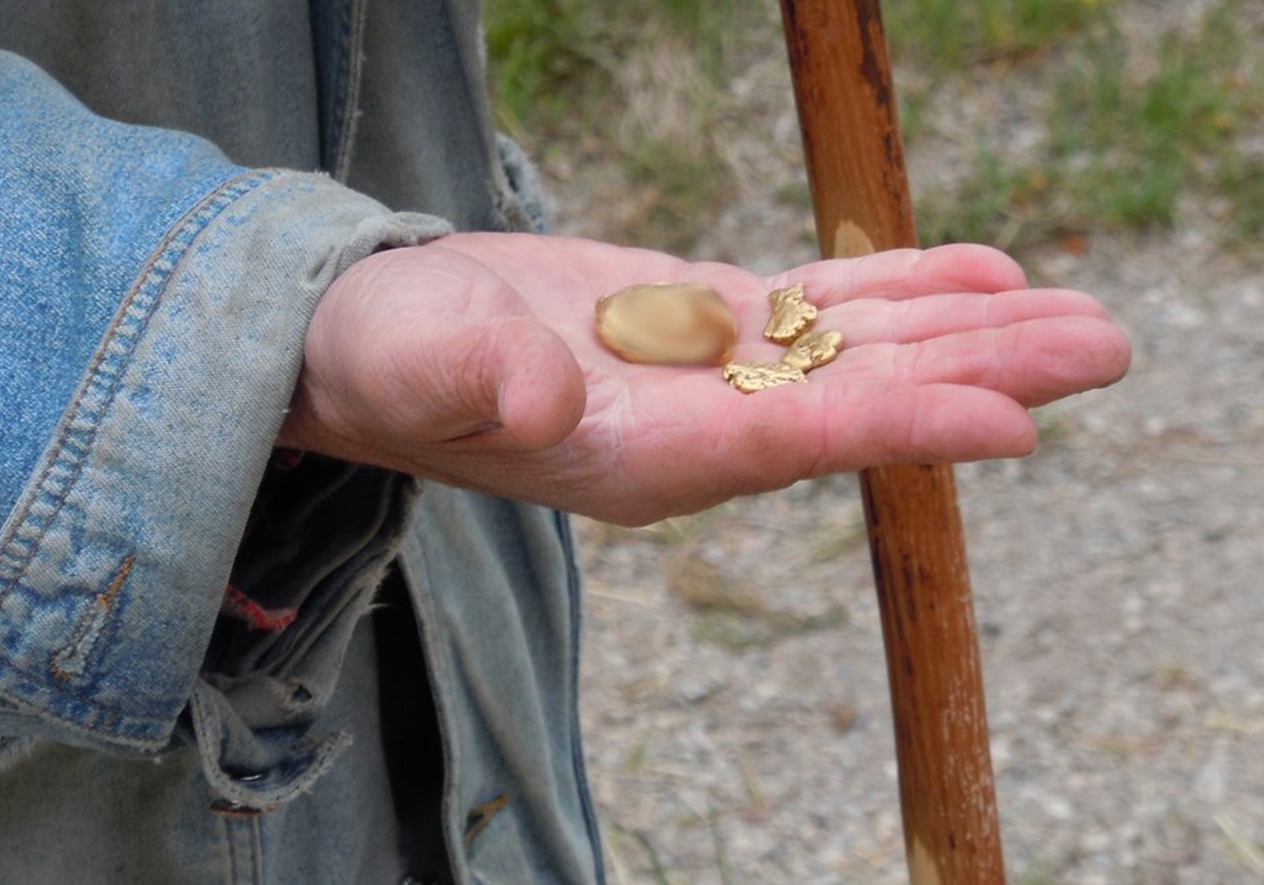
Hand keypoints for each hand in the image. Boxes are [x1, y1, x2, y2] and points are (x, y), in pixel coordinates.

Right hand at [279, 233, 1129, 523]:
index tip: (1015, 421)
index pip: (792, 443)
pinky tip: (978, 274)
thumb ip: (480, 385)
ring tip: (1078, 312)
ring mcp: (712, 375)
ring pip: (862, 348)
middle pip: (864, 397)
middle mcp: (699, 428)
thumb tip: (547, 400)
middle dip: (983, 374)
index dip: (902, 426)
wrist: (374, 343)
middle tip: (1107, 345)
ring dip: (970, 329)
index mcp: (642, 458)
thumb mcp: (415, 366)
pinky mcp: (704, 323)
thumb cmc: (386, 364)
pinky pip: (823, 309)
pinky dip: (901, 289)